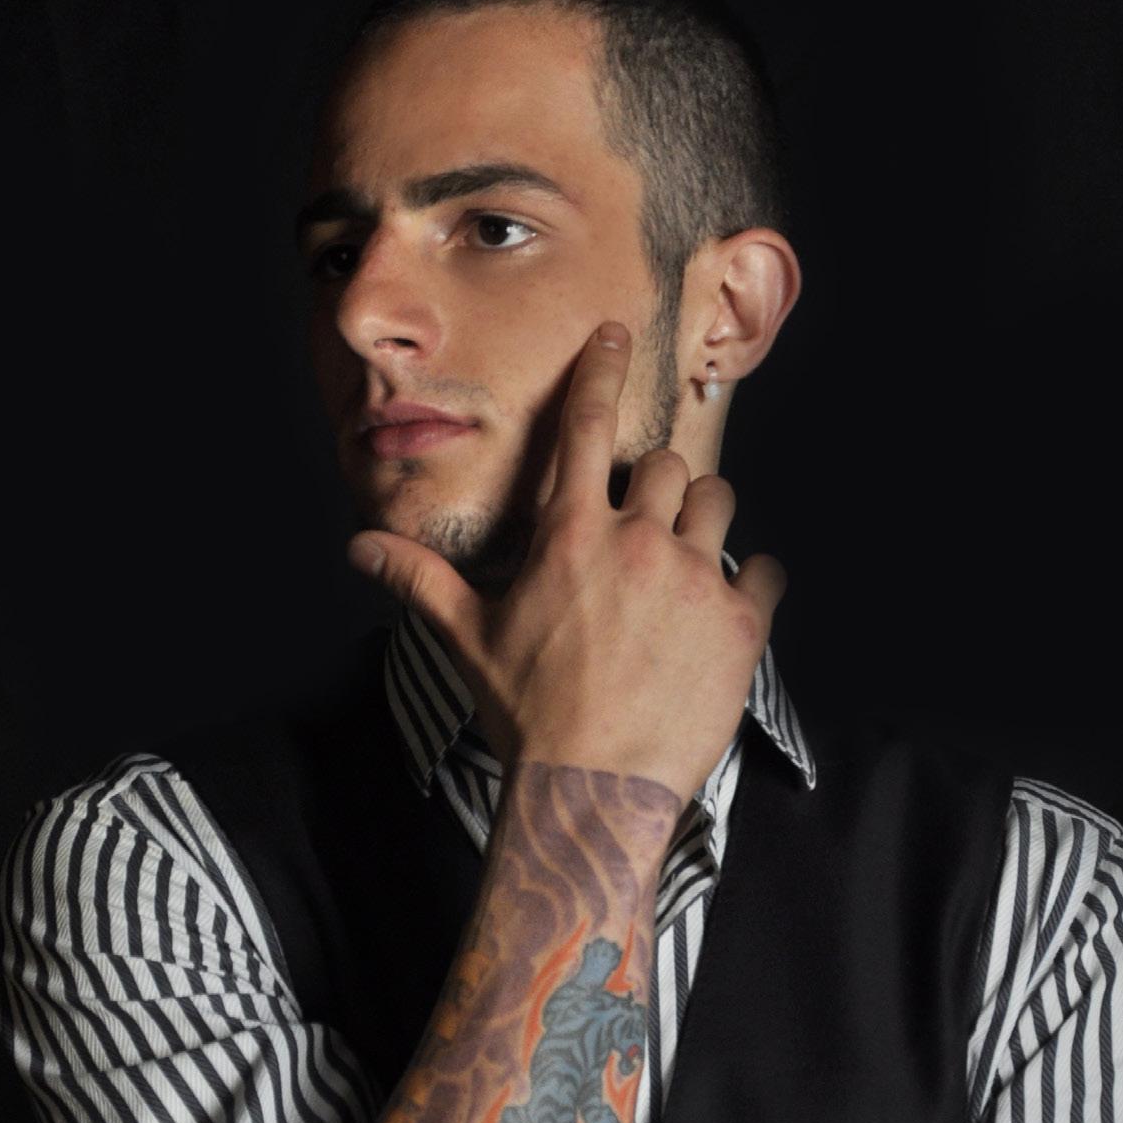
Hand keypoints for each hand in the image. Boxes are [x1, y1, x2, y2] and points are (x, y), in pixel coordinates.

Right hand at [348, 321, 785, 806]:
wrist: (595, 788)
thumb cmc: (530, 716)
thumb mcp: (470, 641)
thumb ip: (421, 581)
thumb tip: (359, 548)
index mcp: (572, 536)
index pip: (588, 424)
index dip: (602, 369)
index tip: (617, 334)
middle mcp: (638, 541)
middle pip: (668, 465)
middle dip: (659, 487)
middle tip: (646, 530)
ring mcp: (694, 579)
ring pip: (719, 504)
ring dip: (704, 521)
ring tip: (684, 564)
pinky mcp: (740, 624)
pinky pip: (763, 571)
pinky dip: (749, 583)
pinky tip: (726, 610)